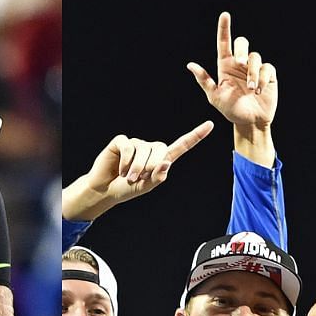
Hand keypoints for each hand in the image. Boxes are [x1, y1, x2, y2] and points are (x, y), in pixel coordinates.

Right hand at [65, 123, 213, 218]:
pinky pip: (128, 147)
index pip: (181, 146)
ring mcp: (136, 144)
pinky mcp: (122, 142)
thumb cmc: (127, 189)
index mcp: (161, 159)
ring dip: (135, 168)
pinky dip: (125, 162)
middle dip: (150, 167)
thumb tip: (166, 162)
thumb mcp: (146, 187)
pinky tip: (120, 169)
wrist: (105, 190)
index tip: (210, 125)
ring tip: (128, 177)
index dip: (195, 136)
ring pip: (144, 150)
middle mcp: (150, 149)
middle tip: (138, 178)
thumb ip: (158, 177)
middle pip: (161, 150)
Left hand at [186, 12, 277, 130]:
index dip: (224, 28)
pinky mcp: (268, 75)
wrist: (250, 122)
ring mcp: (255, 68)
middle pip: (242, 43)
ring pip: (256, 56)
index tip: (225, 15)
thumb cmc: (231, 110)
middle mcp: (240, 64)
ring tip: (252, 88)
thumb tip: (190, 65)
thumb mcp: (215, 97)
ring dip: (253, 72)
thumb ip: (204, 81)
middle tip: (241, 63)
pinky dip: (263, 78)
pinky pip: (267, 68)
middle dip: (242, 49)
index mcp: (225, 66)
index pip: (223, 43)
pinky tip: (259, 90)